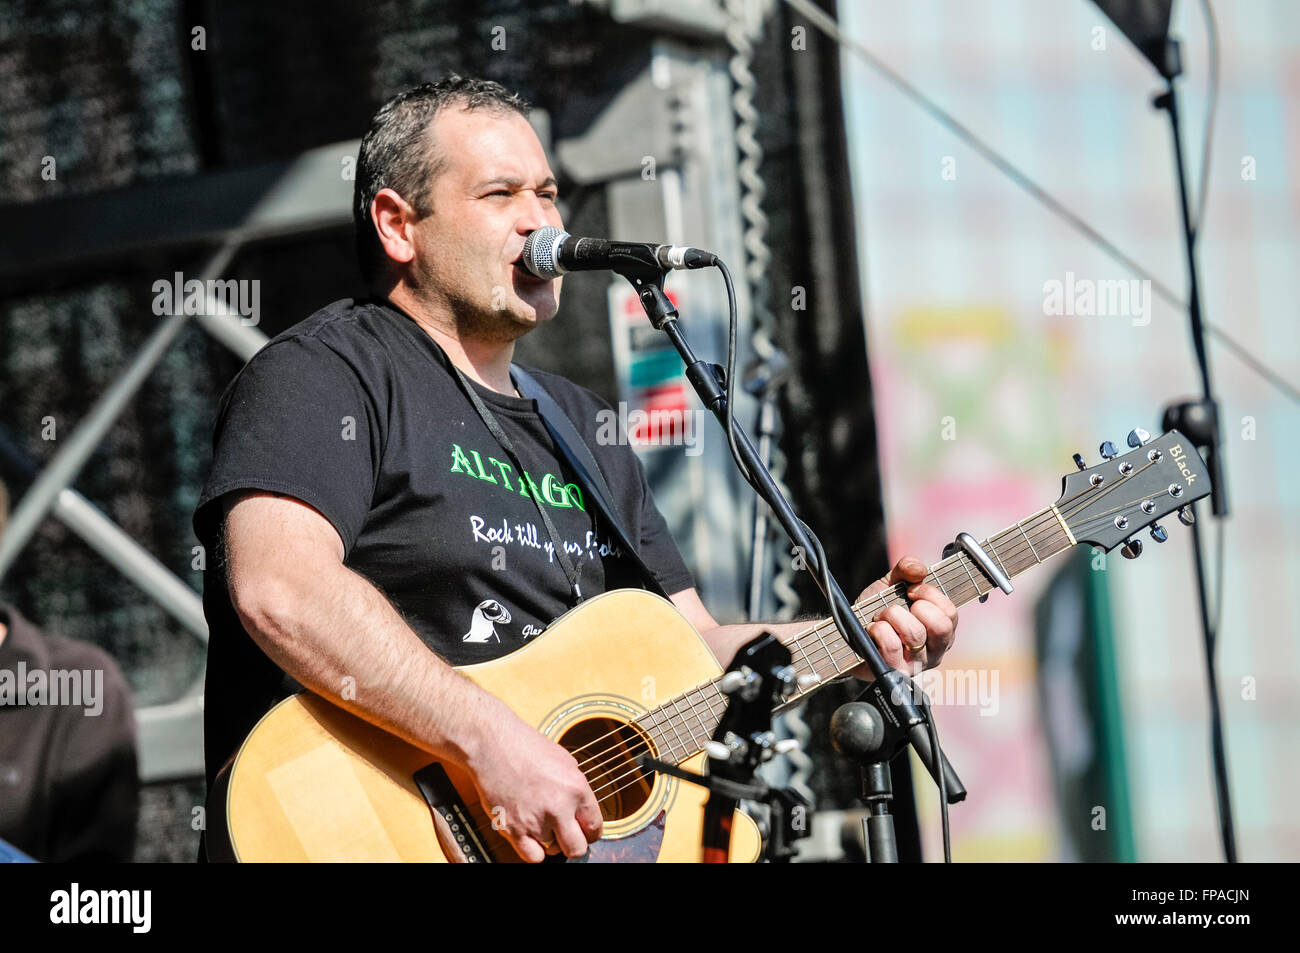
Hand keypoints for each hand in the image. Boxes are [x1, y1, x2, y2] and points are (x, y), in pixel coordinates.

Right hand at [467, 710, 603, 861]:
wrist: (492, 744)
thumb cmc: (526, 747)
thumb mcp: (565, 761)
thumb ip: (577, 791)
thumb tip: (583, 813)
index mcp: (576, 788)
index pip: (595, 827)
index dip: (590, 832)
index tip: (585, 831)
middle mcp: (558, 807)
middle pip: (577, 849)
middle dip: (575, 844)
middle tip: (568, 836)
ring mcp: (535, 820)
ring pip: (553, 851)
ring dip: (549, 840)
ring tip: (541, 821)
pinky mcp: (512, 828)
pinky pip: (532, 856)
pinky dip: (533, 850)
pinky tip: (531, 835)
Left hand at [851, 555, 957, 676]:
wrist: (848, 632)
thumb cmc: (876, 610)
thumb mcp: (892, 584)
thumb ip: (907, 569)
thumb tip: (919, 570)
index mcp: (942, 630)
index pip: (950, 612)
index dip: (929, 594)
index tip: (910, 590)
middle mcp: (935, 651)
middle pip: (941, 626)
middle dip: (915, 607)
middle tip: (897, 607)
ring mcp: (916, 665)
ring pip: (915, 634)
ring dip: (892, 616)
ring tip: (881, 617)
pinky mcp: (895, 672)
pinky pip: (892, 646)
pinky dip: (878, 630)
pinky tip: (872, 629)